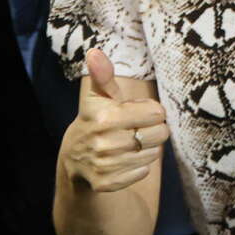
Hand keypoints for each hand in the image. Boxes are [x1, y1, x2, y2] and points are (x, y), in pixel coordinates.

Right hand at [61, 49, 167, 193]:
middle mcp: (104, 142)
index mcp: (105, 117)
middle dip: (152, 129)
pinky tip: (123, 161)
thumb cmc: (96, 120)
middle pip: (160, 134)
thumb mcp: (99, 96)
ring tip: (128, 144)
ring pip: (154, 153)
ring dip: (146, 148)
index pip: (157, 112)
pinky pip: (143, 172)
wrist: (73, 159)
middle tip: (135, 129)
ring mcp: (105, 165)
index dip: (151, 111)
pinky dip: (138, 167)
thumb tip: (94, 51)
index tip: (135, 112)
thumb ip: (103, 75)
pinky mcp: (106, 183)